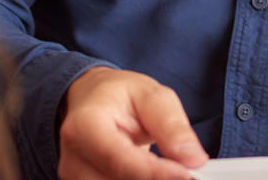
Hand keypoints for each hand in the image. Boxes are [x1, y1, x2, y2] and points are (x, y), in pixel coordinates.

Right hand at [58, 67, 208, 179]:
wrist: (90, 102)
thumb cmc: (119, 96)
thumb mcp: (151, 95)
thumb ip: (171, 126)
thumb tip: (193, 160)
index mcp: (84, 127)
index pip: (120, 161)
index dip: (156, 173)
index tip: (188, 174)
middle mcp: (73, 159)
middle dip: (156, 179)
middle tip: (187, 172)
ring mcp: (74, 179)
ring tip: (171, 169)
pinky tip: (155, 174)